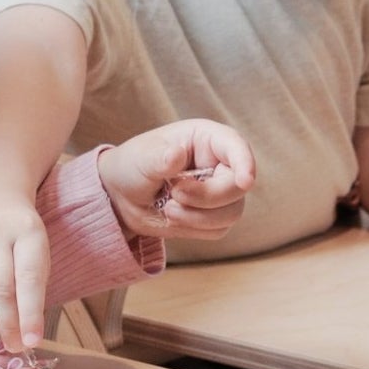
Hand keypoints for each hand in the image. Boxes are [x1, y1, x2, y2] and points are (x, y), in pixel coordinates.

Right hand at [0, 198, 48, 351]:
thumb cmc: (19, 232)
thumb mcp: (37, 247)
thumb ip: (33, 284)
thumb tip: (27, 332)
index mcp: (27, 230)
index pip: (28, 277)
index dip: (30, 314)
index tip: (32, 342)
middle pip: (1, 289)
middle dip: (9, 325)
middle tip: (16, 346)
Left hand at [98, 119, 254, 240]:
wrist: (122, 196)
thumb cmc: (134, 166)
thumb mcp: (141, 158)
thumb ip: (159, 158)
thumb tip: (177, 155)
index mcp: (206, 139)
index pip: (236, 146)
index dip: (245, 162)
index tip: (245, 182)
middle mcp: (219, 164)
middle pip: (237, 187)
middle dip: (207, 197)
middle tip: (174, 194)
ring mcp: (219, 191)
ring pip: (231, 212)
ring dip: (198, 217)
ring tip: (168, 207)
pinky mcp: (214, 216)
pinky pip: (219, 229)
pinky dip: (194, 228)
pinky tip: (172, 215)